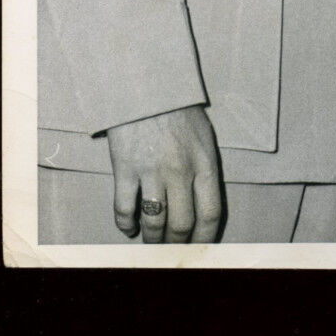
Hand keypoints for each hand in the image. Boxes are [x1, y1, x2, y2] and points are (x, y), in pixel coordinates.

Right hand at [106, 104, 222, 243]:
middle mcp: (180, 171)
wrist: (148, 84)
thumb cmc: (179, 109)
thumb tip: (201, 202)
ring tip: (151, 243)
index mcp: (204, 162)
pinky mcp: (125, 168)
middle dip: (177, 244)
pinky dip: (125, 224)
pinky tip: (128, 228)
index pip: (210, 213)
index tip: (200, 248)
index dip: (205, 238)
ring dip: (153, 239)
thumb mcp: (203, 136)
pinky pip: (125, 208)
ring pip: (154, 222)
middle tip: (172, 251)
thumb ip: (203, 167)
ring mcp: (152, 171)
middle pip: (182, 224)